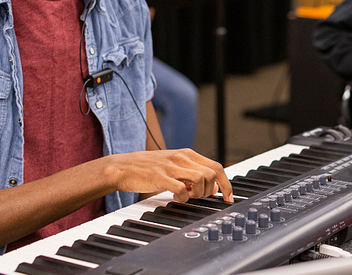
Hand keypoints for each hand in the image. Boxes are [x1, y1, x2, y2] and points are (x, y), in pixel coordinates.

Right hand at [106, 149, 232, 202]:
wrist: (123, 167)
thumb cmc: (149, 168)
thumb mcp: (174, 165)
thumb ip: (192, 172)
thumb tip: (212, 187)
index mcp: (187, 154)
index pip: (217, 166)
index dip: (227, 184)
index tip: (229, 197)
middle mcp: (182, 157)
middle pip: (212, 174)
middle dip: (211, 190)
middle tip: (199, 197)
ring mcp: (171, 166)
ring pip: (201, 180)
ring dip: (198, 194)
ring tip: (187, 196)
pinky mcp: (160, 177)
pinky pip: (181, 190)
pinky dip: (183, 198)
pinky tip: (175, 197)